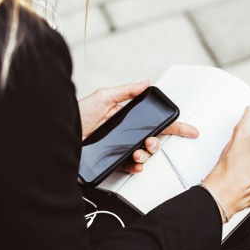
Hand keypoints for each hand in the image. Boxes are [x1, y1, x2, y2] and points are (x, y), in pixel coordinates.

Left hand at [79, 81, 198, 173]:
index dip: (173, 126)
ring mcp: (119, 147)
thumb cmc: (77, 114)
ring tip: (138, 152)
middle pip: (152, 140)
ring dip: (146, 154)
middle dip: (157, 143)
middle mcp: (124, 133)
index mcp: (126, 117)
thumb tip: (146, 83)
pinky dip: (135, 166)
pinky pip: (129, 166)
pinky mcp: (111, 159)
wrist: (60, 133)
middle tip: (151, 142)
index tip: (189, 130)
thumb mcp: (102, 97)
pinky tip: (135, 163)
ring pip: (143, 154)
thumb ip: (126, 91)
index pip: (154, 122)